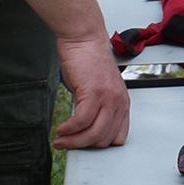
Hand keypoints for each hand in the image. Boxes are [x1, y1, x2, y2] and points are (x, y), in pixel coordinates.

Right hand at [53, 33, 129, 149]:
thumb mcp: (98, 88)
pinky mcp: (93, 93)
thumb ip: (96, 108)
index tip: (84, 144)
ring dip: (74, 142)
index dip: (99, 144)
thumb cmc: (88, 59)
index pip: (118, 136)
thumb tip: (83, 126)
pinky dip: (69, 130)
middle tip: (67, 144)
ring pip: (94, 134)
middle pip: (105, 139)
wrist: (84, 38)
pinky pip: (82, 122)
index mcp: (122, 102)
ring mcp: (108, 98)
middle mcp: (119, 102)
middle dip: (84, 146)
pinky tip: (61, 129)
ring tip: (61, 140)